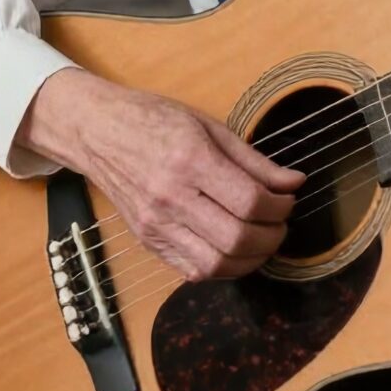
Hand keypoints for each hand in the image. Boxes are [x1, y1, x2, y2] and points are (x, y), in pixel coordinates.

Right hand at [18, 68, 303, 282]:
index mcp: (189, 160)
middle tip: (280, 224)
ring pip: (215, 264)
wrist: (97, 132)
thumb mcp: (209, 126)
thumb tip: (294, 182)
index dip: (280, 208)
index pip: (249, 201)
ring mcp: (155, 224)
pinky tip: (232, 250)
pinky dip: (221, 268)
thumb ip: (253, 160)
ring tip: (261, 241)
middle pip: (236, 238)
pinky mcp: (147, 241)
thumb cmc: (152, 120)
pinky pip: (192, 271)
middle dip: (272, 237)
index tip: (288, 200)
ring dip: (250, 260)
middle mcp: (170, 197)